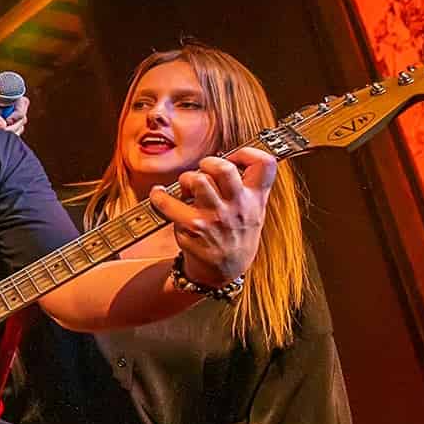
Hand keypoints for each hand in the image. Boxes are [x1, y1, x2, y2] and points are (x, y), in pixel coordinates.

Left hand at [150, 147, 275, 290]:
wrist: (223, 270)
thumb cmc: (235, 235)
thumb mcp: (254, 211)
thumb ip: (246, 186)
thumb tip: (225, 158)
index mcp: (255, 199)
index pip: (264, 164)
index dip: (247, 152)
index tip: (234, 156)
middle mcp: (238, 206)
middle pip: (223, 168)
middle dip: (208, 163)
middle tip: (203, 170)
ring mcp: (215, 217)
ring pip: (196, 180)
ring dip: (186, 180)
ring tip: (187, 189)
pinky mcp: (193, 227)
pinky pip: (168, 202)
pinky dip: (159, 196)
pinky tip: (159, 195)